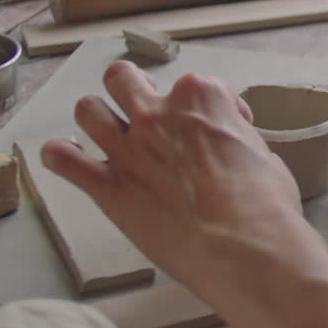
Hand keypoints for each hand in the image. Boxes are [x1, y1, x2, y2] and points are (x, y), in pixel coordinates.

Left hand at [41, 60, 327, 300]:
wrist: (244, 249)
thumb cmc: (264, 206)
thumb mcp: (265, 157)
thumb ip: (238, 142)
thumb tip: (234, 152)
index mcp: (201, 98)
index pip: (199, 84)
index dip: (213, 108)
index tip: (222, 129)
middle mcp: (157, 115)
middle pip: (124, 79)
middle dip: (134, 89)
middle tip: (149, 111)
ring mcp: (128, 150)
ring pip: (87, 110)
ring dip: (96, 116)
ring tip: (107, 130)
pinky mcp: (109, 189)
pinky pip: (65, 162)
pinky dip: (61, 158)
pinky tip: (67, 159)